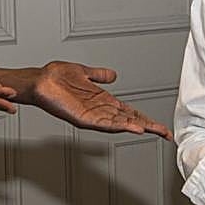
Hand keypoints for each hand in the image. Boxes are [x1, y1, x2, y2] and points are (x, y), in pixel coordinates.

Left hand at [29, 61, 171, 138]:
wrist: (39, 80)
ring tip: (152, 130)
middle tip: (165, 133)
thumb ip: (100, 75)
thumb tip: (113, 75)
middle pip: (129, 120)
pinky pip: (104, 124)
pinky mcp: (83, 118)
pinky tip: (131, 127)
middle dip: (147, 126)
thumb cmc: (56, 77)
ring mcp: (92, 115)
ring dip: (136, 127)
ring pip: (120, 124)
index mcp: (103, 100)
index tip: (160, 125)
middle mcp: (100, 110)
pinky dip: (119, 126)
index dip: (145, 117)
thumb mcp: (84, 72)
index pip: (129, 111)